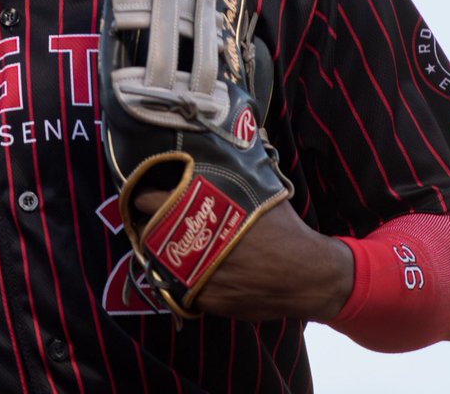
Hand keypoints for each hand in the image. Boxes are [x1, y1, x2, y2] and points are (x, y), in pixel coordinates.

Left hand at [134, 192, 352, 322]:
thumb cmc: (286, 231)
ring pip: (164, 265)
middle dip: (150, 229)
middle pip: (152, 236)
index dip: (144, 199)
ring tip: (172, 246)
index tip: (140, 196)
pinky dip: (185, 280)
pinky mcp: (208, 302)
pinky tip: (197, 269)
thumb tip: (229, 146)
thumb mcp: (259, 194)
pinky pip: (184, 289)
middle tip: (152, 222)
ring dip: (164, 255)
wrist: (309, 276)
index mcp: (206, 215)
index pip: (154, 203)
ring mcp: (200, 278)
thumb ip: (233, 178)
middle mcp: (197, 248)